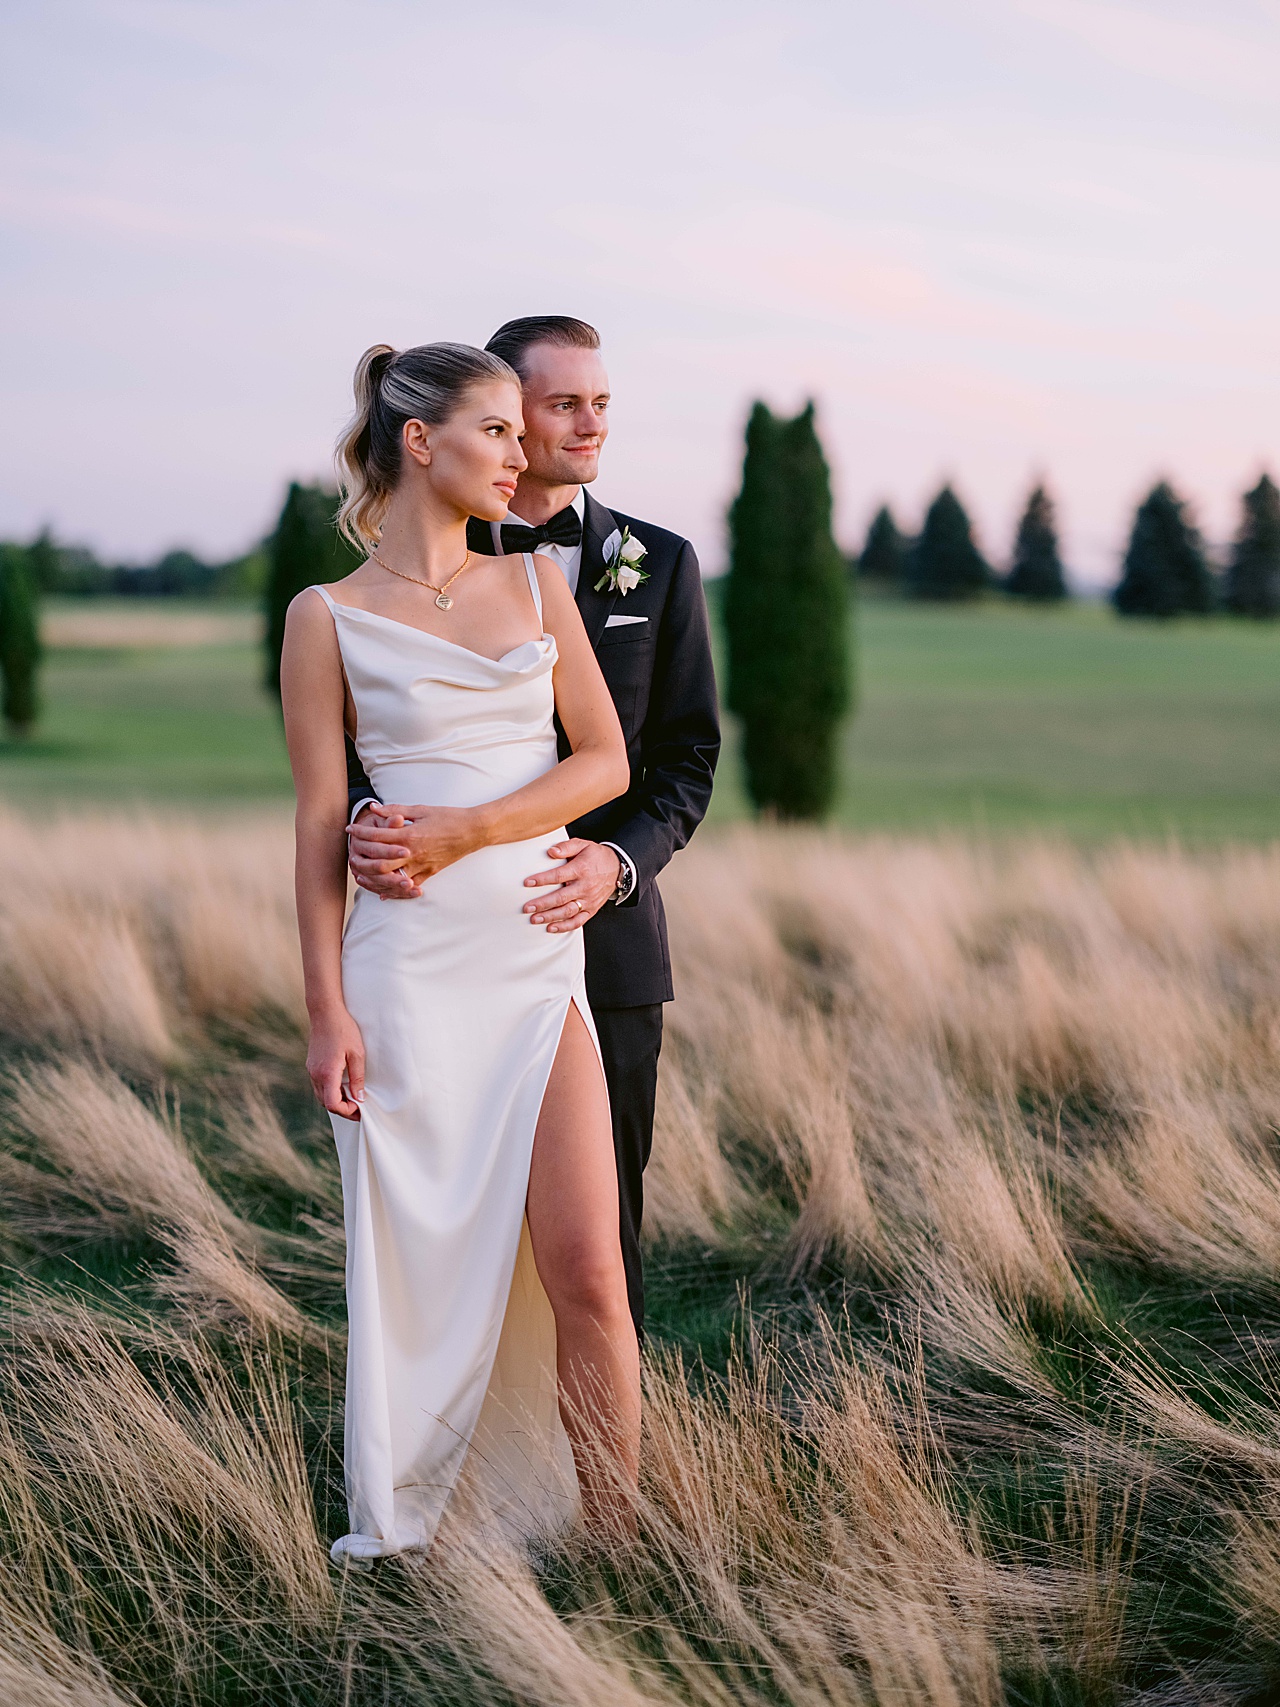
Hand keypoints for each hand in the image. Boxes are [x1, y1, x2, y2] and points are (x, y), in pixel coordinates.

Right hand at [307, 1008, 365, 1119]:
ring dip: (336, 1100)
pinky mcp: (311, 1065)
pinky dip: (330, 1090)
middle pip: (326, 1103)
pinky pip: (319, 1085)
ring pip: (321, 1095)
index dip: (347, 1111)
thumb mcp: (357, 1054)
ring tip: (352, 1097)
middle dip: (342, 1108)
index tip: (359, 1108)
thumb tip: (359, 1098)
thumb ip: (357, 1078)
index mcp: (327, 1073)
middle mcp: (316, 1074)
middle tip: (358, 1107)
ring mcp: (311, 1070)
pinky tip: (342, 1085)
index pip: (333, 1104)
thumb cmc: (344, 1030)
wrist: (325, 1012)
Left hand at [349, 804, 482, 898]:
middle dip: (362, 858)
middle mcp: (413, 853)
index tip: (350, 829)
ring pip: (391, 878)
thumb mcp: (421, 809)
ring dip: (373, 878)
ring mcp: (421, 865)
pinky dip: (394, 891)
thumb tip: (374, 808)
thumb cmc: (448, 817)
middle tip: (351, 853)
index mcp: (410, 834)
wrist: (472, 831)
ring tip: (360, 874)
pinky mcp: (429, 873)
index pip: (377, 835)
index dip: (360, 831)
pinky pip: (408, 887)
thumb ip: (395, 810)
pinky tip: (382, 892)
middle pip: (379, 861)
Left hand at [523, 839, 620, 931]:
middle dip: (542, 904)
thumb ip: (566, 847)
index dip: (542, 880)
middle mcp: (585, 887)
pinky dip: (564, 927)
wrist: (617, 868)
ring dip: (550, 917)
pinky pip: (578, 921)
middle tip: (527, 907)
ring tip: (535, 919)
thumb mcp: (583, 845)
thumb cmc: (596, 856)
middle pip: (561, 898)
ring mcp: (589, 900)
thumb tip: (551, 851)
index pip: (559, 876)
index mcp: (581, 869)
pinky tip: (551, 928)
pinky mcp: (591, 909)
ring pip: (568, 912)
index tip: (528, 883)